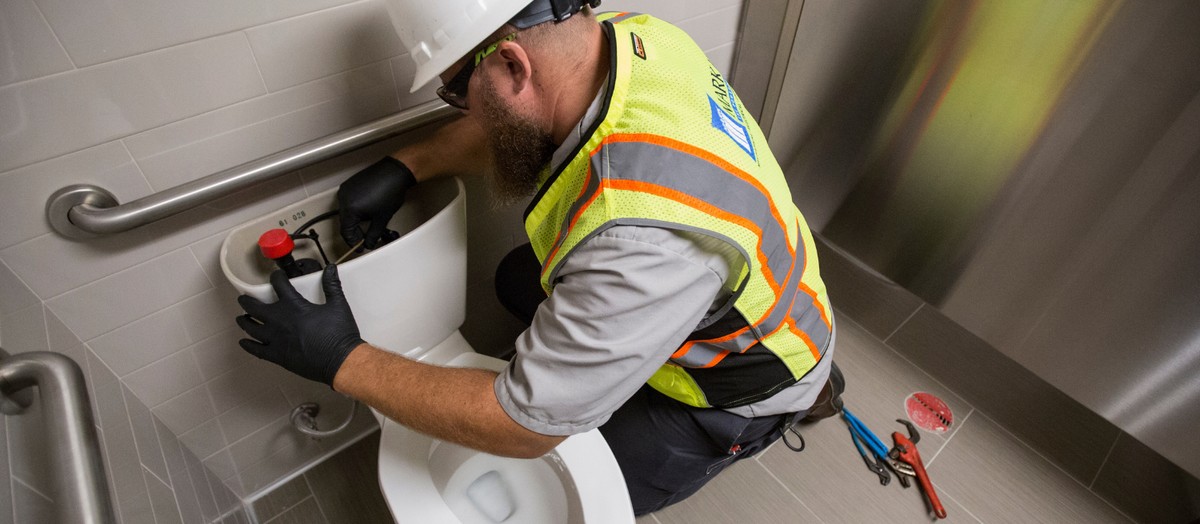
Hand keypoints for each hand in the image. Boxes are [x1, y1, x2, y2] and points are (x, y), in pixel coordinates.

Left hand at [236, 265, 362, 385]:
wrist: (340, 361)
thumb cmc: (339, 335)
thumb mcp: (338, 305)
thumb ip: (332, 285)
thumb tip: (331, 270)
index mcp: (294, 306)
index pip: (279, 284)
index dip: (276, 277)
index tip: (276, 277)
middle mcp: (280, 321)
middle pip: (254, 307)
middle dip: (247, 301)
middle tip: (244, 298)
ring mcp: (276, 339)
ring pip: (251, 327)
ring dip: (244, 321)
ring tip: (242, 318)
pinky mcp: (277, 355)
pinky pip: (256, 350)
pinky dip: (248, 345)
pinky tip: (244, 342)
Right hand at [337, 156, 415, 248]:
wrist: (395, 172)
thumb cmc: (390, 191)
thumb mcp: (382, 219)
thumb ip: (373, 234)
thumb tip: (369, 243)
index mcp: (350, 208)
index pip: (346, 231)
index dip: (353, 242)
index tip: (360, 247)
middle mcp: (343, 198)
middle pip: (345, 222)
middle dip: (355, 232)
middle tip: (365, 239)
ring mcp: (345, 190)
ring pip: (346, 212)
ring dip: (355, 221)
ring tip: (367, 225)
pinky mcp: (350, 184)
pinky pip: (348, 202)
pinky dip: (355, 210)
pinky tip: (366, 212)